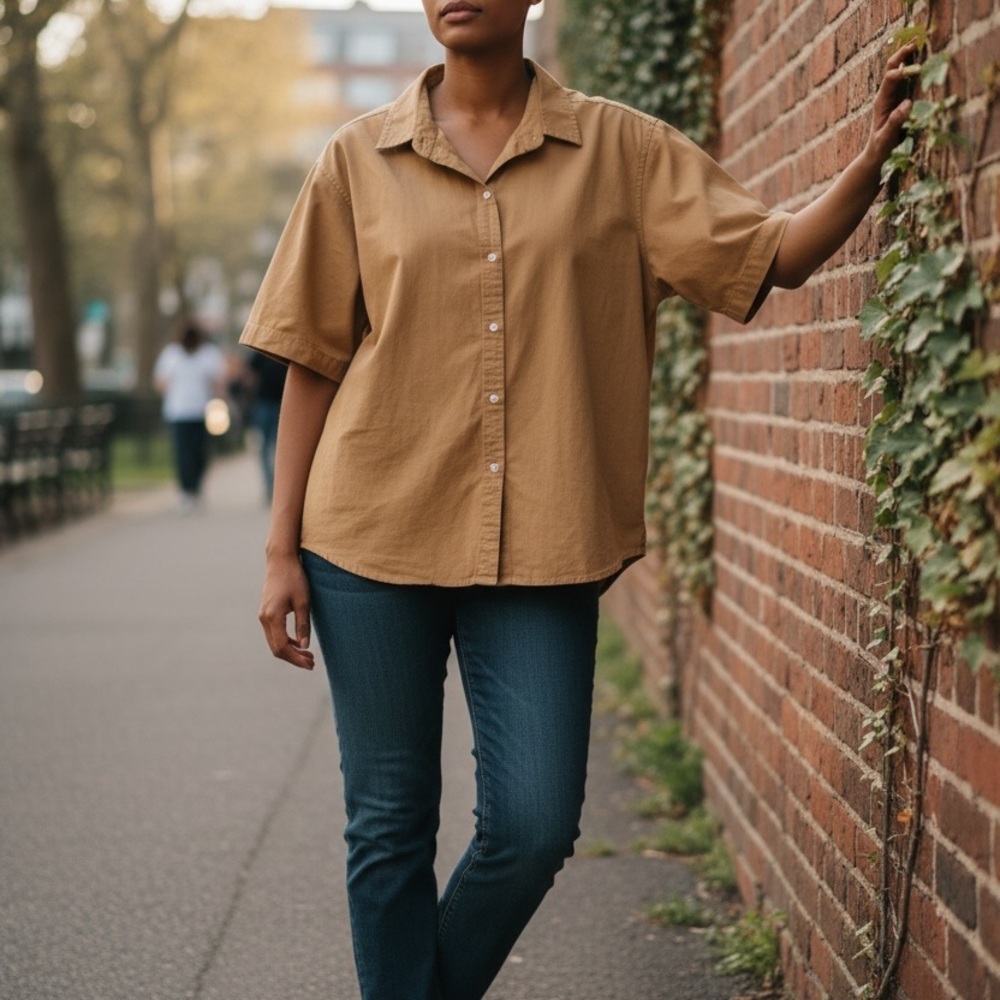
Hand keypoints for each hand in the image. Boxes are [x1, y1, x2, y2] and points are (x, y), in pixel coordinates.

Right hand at [258, 553, 314, 669]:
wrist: (281, 560)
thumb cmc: (294, 578)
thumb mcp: (304, 602)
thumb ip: (303, 625)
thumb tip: (304, 646)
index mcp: (272, 617)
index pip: (282, 647)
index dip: (296, 659)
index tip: (310, 664)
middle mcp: (264, 619)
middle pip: (276, 648)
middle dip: (294, 658)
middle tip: (312, 663)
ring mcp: (263, 616)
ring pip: (274, 642)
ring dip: (290, 651)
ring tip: (308, 655)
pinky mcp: (266, 613)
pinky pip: (274, 633)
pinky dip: (286, 641)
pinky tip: (299, 643)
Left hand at [864, 43, 916, 168]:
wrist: (876, 154)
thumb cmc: (881, 147)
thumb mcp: (886, 137)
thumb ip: (895, 121)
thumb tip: (907, 104)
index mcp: (881, 101)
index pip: (889, 80)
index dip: (899, 72)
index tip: (910, 69)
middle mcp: (886, 94)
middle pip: (891, 68)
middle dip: (902, 54)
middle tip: (916, 41)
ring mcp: (892, 96)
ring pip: (898, 70)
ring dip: (907, 56)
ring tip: (918, 42)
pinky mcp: (899, 99)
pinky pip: (905, 80)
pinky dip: (912, 66)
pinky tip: (920, 58)